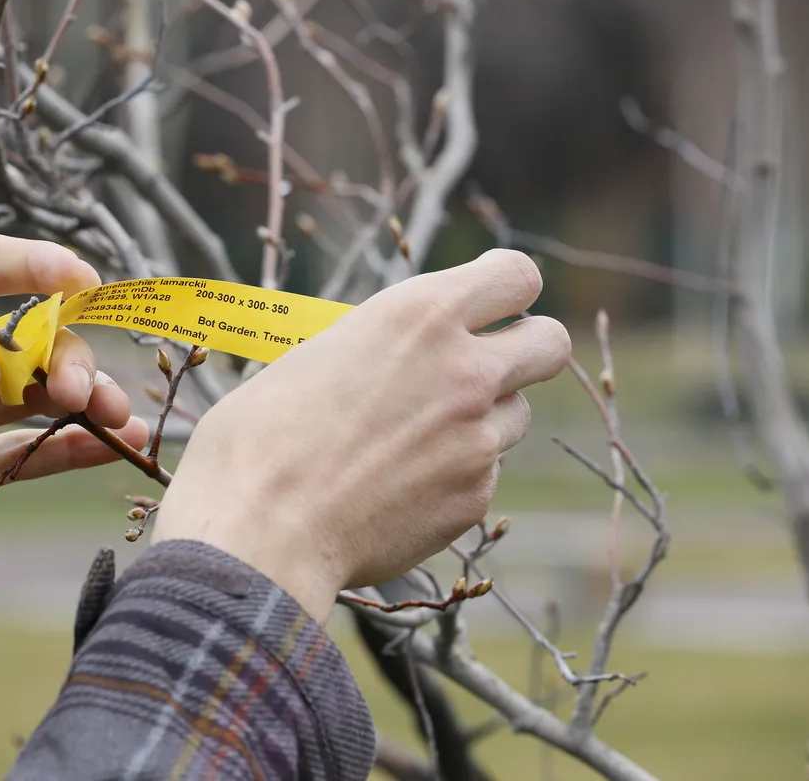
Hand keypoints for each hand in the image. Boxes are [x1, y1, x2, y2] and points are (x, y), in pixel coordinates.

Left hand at [0, 235, 147, 639]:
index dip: (28, 266)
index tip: (82, 277)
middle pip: (17, 340)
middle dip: (61, 354)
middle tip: (78, 389)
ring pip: (28, 396)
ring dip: (78, 399)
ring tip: (116, 418)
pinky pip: (18, 456)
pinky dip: (65, 451)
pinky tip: (110, 449)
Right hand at [151, 249, 569, 621]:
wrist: (259, 534)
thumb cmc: (257, 439)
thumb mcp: (311, 356)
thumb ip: (374, 344)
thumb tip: (392, 352)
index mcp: (417, 315)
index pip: (516, 275)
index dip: (504, 286)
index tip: (487, 302)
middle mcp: (464, 370)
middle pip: (551, 341)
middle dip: (526, 346)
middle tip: (484, 362)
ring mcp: (477, 439)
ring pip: (517, 413)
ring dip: (483, 416)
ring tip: (415, 435)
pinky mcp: (472, 499)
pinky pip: (483, 473)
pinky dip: (453, 474)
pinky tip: (397, 486)